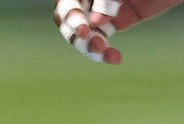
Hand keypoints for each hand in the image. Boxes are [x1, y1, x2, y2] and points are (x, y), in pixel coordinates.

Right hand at [53, 0, 183, 63]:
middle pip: (67, 19)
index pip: (65, 2)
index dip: (70, 16)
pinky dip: (105, 52)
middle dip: (75, 33)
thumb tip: (96, 22)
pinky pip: (102, 39)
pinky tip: (115, 57)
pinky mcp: (117, 21)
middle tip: (90, 40)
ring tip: (103, 52)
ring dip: (89, 46)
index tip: (85, 29)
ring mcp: (102, 9)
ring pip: (84, 33)